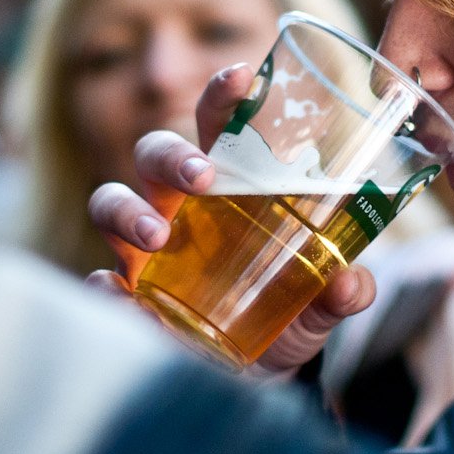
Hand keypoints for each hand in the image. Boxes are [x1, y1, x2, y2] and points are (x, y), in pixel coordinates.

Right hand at [84, 61, 376, 373]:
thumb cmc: (282, 315)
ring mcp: (143, 247)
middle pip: (154, 152)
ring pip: (110, 201)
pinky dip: (106, 286)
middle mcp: (177, 204)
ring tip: (156, 236)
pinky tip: (121, 296)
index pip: (219, 125)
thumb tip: (352, 283)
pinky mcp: (126, 294)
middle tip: (202, 176)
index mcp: (227, 186)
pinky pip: (100, 280)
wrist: (252, 377)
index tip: (242, 75)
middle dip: (172, 156)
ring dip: (127, 211)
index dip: (224, 95)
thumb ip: (339, 292)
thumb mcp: (316, 304)